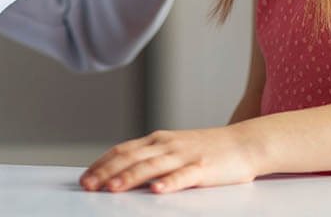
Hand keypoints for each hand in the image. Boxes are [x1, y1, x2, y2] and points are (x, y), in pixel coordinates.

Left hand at [79, 126, 260, 193]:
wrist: (245, 143)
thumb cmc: (207, 150)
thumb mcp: (174, 150)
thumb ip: (150, 159)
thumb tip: (122, 174)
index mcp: (157, 140)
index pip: (122, 150)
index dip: (101, 163)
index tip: (85, 177)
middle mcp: (167, 145)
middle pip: (130, 158)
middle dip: (106, 172)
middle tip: (88, 186)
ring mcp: (184, 155)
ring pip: (151, 166)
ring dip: (129, 177)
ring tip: (112, 188)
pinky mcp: (203, 167)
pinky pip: (183, 176)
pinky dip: (169, 183)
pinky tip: (157, 191)